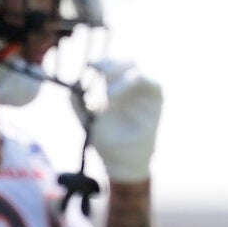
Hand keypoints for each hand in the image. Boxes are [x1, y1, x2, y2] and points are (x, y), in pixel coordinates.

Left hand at [86, 60, 162, 182]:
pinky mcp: (157, 101)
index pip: (112, 66)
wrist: (122, 164)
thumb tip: (70, 86)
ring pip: (139, 68)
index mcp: (116, 89)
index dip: (102, 63)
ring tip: (108, 94)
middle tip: (99, 72)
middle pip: (126, 62)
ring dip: (123, 73)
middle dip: (112, 64)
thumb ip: (78, 104)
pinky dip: (140, 80)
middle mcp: (132, 88)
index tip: (90, 66)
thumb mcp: (87, 121)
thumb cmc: (106, 144)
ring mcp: (145, 93)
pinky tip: (122, 95)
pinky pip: (154, 83)